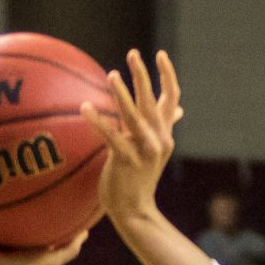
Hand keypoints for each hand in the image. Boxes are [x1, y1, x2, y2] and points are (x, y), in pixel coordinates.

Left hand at [83, 49, 181, 225]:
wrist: (134, 211)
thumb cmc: (138, 179)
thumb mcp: (153, 150)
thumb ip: (161, 126)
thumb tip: (179, 108)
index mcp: (164, 133)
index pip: (172, 99)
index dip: (168, 76)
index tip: (160, 54)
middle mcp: (159, 139)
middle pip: (153, 101)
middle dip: (143, 76)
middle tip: (132, 54)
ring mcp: (145, 150)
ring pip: (134, 116)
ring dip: (122, 95)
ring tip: (112, 75)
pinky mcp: (127, 161)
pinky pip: (111, 136)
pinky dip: (98, 121)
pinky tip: (85, 107)